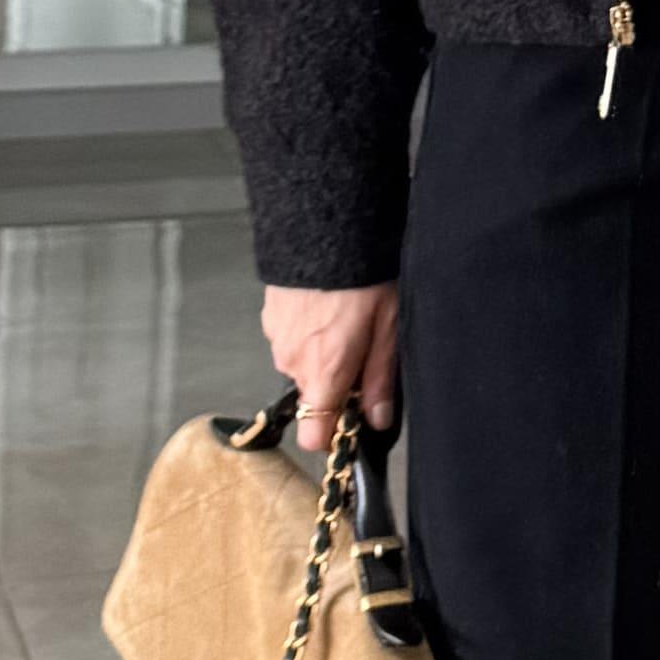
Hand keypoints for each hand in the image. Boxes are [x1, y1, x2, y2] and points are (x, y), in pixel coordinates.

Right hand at [261, 278, 399, 430]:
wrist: (326, 223)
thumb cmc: (364, 275)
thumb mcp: (388, 328)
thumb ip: (380, 380)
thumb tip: (378, 420)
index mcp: (324, 371)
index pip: (314, 435)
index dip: (334, 434)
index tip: (354, 422)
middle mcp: (294, 362)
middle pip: (312, 397)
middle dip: (336, 385)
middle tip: (364, 352)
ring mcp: (277, 339)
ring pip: (302, 367)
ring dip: (322, 356)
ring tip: (346, 321)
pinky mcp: (271, 317)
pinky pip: (291, 341)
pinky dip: (308, 334)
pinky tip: (327, 307)